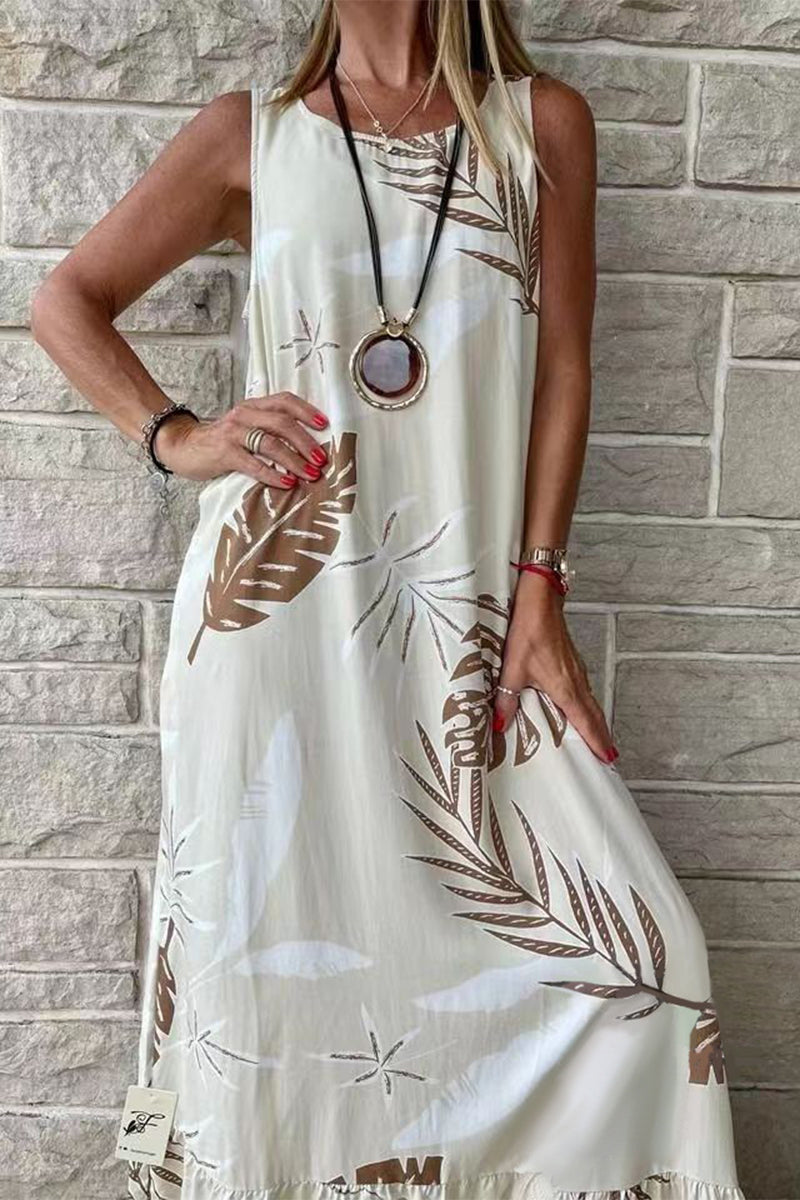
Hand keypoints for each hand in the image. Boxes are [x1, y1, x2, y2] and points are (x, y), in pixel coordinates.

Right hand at [152, 391, 330, 486]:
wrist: (182, 445)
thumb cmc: (221, 440)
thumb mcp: (246, 427)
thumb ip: (268, 430)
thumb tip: (305, 447)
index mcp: (254, 406)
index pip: (284, 400)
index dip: (307, 411)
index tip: (325, 425)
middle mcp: (245, 414)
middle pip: (282, 422)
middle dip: (306, 442)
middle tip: (321, 459)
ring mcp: (234, 432)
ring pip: (270, 443)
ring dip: (294, 460)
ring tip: (310, 474)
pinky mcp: (224, 452)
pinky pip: (253, 464)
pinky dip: (272, 474)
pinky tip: (286, 484)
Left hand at [492, 568, 617, 763]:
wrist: (540, 599)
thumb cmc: (529, 630)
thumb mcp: (512, 668)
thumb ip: (507, 698)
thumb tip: (499, 724)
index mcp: (565, 688)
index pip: (585, 722)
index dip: (596, 742)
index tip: (607, 759)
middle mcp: (576, 681)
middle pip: (594, 715)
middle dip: (601, 736)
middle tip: (608, 757)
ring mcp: (576, 670)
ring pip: (590, 702)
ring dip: (595, 721)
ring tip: (598, 738)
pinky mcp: (572, 661)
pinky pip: (584, 690)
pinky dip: (587, 705)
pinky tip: (580, 708)